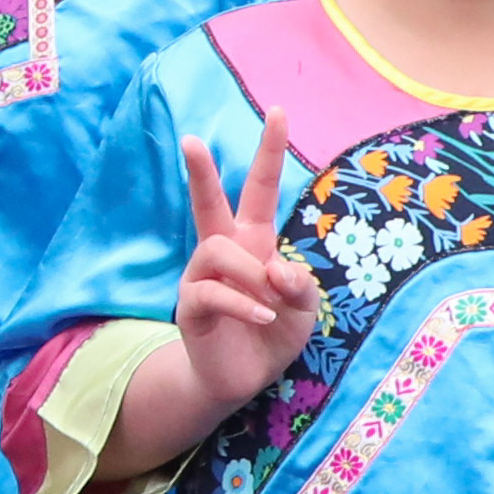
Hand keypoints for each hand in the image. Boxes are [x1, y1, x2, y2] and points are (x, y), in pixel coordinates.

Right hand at [161, 132, 323, 419]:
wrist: (241, 381)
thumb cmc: (272, 335)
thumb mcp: (304, 309)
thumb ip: (300, 284)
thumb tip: (275, 270)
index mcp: (253, 242)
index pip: (259, 189)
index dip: (268, 152)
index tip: (279, 112)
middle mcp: (222, 252)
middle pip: (208, 203)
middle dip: (200, 172)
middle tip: (190, 141)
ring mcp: (201, 278)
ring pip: (218, 251)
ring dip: (250, 274)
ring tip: (269, 303)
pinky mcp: (190, 307)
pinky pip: (211, 291)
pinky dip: (243, 303)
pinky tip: (263, 317)